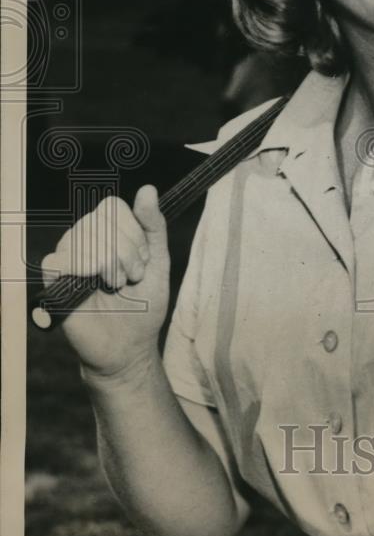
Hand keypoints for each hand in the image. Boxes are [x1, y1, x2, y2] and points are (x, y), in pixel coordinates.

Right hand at [40, 185, 169, 379]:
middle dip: (126, 252)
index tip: (142, 261)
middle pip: (100, 220)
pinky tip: (94, 286)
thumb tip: (147, 189)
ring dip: (109, 265)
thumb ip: (154, 225)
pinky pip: (58, 260)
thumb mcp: (158, 262)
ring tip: (115, 285)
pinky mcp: (53, 280)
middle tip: (130, 277)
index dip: (133, 233)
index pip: (112, 206)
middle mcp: (84, 240)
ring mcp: (67, 258)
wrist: (129, 346)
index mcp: (109, 232)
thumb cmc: (144, 306)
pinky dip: (83, 272)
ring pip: (82, 238)